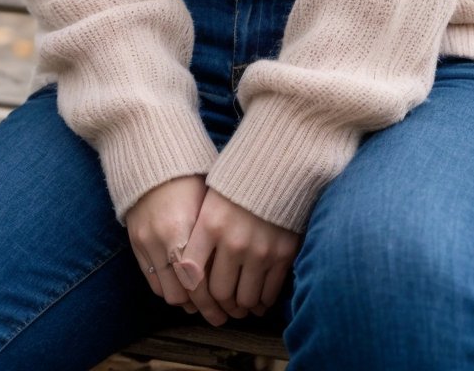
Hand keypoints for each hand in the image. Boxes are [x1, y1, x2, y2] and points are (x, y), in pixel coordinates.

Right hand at [125, 175, 229, 326]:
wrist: (150, 155)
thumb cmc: (190, 174)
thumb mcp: (209, 200)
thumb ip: (217, 235)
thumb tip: (237, 268)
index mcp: (184, 226)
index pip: (198, 281)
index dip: (214, 300)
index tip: (230, 308)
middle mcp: (161, 238)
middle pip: (182, 293)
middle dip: (202, 308)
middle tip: (219, 314)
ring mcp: (145, 242)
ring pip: (166, 292)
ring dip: (185, 301)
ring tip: (202, 304)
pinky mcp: (135, 242)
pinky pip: (151, 280)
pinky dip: (167, 288)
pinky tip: (183, 289)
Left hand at [173, 187, 299, 320]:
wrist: (279, 165)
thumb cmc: (239, 182)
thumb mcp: (210, 199)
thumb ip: (200, 233)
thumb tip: (190, 270)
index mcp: (209, 225)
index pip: (191, 274)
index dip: (193, 292)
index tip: (197, 296)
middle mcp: (233, 241)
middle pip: (220, 292)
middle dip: (220, 306)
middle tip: (222, 307)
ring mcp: (260, 250)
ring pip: (246, 299)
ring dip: (242, 307)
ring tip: (241, 305)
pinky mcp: (283, 254)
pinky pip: (270, 292)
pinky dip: (263, 302)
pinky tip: (260, 300)